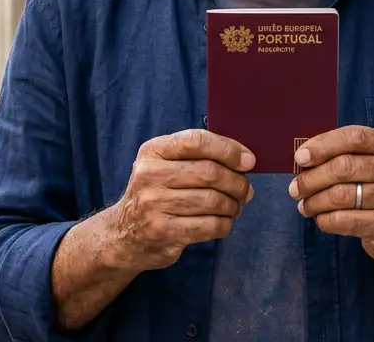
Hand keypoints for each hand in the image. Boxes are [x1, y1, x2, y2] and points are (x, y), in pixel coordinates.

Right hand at [107, 129, 255, 271]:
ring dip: (232, 205)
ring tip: (234, 207)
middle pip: (209, 172)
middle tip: (246, 190)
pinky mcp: (162, 231)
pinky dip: (224, 224)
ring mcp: (153, 204)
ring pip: (212, 200)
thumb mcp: (164, 166)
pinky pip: (208, 226)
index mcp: (153, 151)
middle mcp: (149, 174)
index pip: (196, 141)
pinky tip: (223, 222)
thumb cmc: (156, 194)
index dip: (228, 149)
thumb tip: (244, 160)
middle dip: (237, 182)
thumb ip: (196, 157)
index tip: (249, 161)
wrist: (124, 234)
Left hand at [288, 125, 373, 263]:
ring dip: (314, 201)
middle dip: (311, 178)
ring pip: (340, 195)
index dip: (323, 145)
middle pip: (343, 167)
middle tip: (295, 189)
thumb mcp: (373, 162)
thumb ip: (343, 154)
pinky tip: (320, 218)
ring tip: (304, 205)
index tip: (300, 157)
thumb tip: (302, 157)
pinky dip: (324, 220)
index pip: (354, 137)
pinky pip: (343, 220)